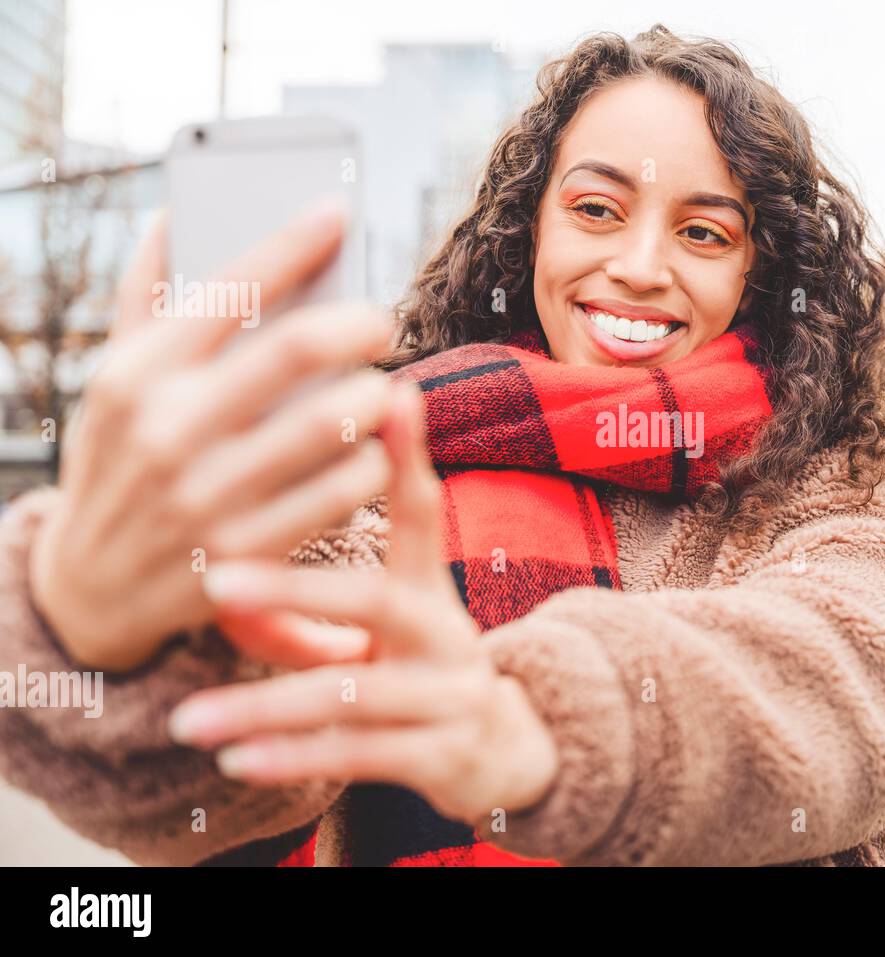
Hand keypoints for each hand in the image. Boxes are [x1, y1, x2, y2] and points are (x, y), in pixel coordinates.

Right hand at [28, 203, 398, 671]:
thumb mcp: (115, 380)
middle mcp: (168, 429)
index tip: (340, 209)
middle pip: (300, 349)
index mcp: (138, 373)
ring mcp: (208, 496)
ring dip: (377, 398)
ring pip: (337, 423)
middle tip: (381, 321)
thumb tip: (171, 213)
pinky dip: (371, 463)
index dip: (295, 239)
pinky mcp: (248, 552)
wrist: (89, 589)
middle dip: (362, 322)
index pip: (230, 286)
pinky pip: (344, 493)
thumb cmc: (118, 462)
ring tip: (378, 392)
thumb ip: (145, 299)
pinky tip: (368, 454)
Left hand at [165, 384, 559, 826]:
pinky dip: (292, 759)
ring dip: (264, 707)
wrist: (503, 751)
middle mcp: (449, 634)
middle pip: (377, 602)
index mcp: (432, 590)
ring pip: (351, 695)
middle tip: (217, 583)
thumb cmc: (424, 669)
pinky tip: (235, 760)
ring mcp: (451, 695)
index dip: (409, 455)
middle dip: (296, 592)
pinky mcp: (443, 755)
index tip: (391, 393)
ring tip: (190, 719)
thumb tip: (225, 565)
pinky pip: (358, 756)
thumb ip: (320, 595)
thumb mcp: (394, 621)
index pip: (423, 513)